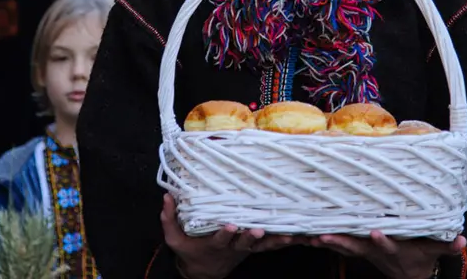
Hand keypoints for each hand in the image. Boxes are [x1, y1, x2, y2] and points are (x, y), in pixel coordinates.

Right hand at [161, 194, 295, 278]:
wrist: (204, 272)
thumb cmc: (189, 251)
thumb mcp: (174, 239)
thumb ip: (169, 219)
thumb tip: (166, 196)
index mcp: (214, 244)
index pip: (220, 238)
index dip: (225, 233)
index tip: (230, 225)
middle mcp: (232, 247)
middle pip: (244, 243)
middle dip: (251, 237)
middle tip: (259, 230)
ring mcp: (245, 249)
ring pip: (262, 245)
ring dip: (275, 240)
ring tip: (289, 235)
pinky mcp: (254, 248)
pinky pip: (272, 245)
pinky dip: (285, 240)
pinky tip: (301, 235)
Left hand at [310, 231, 466, 278]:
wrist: (406, 274)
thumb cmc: (419, 257)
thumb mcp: (433, 252)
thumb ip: (446, 246)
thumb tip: (462, 240)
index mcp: (392, 249)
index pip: (386, 245)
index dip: (381, 240)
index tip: (375, 232)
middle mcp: (373, 250)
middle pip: (355, 247)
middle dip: (340, 242)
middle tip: (323, 236)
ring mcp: (362, 250)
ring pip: (340, 245)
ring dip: (324, 241)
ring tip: (307, 235)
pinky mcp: (354, 247)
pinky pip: (335, 243)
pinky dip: (320, 239)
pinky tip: (303, 233)